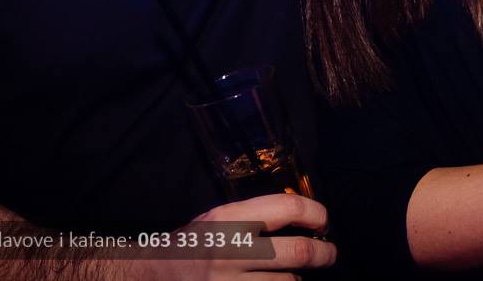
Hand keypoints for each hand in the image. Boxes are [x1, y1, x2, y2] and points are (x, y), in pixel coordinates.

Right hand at [145, 194, 335, 279]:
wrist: (152, 274)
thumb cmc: (192, 244)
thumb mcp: (219, 218)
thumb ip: (256, 217)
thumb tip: (302, 218)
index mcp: (230, 218)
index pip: (288, 208)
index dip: (316, 214)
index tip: (323, 222)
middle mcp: (231, 250)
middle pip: (299, 252)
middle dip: (324, 254)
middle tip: (330, 254)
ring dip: (297, 280)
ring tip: (291, 274)